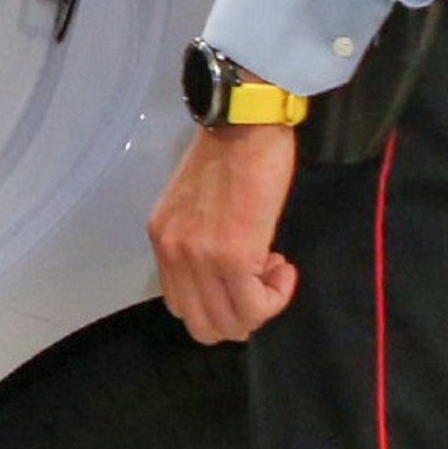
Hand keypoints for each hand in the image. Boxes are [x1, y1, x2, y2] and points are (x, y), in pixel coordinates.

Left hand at [151, 124, 299, 343]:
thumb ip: (198, 239)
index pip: (181, 306)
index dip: (218, 301)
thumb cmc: (230, 153)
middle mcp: (173, 254)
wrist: (244, 123)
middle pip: (202, 326)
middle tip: (262, 280)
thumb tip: (222, 271)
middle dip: (240, 314)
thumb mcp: (195, 203)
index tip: (244, 272)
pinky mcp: (233, 256)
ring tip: (275, 269)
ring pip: (230, 324)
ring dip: (261, 306)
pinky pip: (255, 306)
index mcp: (163, 240)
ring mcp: (200, 258)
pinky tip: (284, 267)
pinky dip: (276, 296)